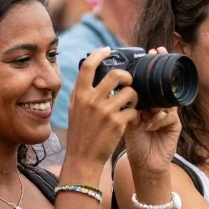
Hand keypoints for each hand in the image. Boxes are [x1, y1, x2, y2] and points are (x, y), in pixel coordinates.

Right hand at [65, 47, 138, 174]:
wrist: (82, 158)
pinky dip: (134, 111)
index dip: (99, 54)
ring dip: (134, 95)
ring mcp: (105, 112)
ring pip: (129, 91)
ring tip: (131, 101)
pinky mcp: (117, 124)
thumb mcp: (74, 109)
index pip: (88, 66)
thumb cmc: (79, 133)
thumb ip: (81, 91)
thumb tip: (88, 72)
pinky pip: (133, 109)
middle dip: (126, 75)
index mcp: (80, 95)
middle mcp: (92, 100)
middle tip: (128, 81)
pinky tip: (130, 116)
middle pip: (116, 74)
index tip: (107, 50)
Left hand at [123, 49, 181, 173]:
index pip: (151, 81)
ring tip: (149, 105)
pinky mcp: (174, 126)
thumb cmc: (132, 142)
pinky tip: (149, 125)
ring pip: (168, 100)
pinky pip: (170, 117)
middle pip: (165, 84)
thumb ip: (122, 103)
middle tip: (160, 56)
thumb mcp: (124, 119)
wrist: (143, 164)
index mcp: (147, 102)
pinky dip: (159, 119)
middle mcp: (159, 105)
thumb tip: (113, 84)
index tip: (151, 51)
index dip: (152, 66)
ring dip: (158, 101)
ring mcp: (169, 115)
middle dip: (163, 71)